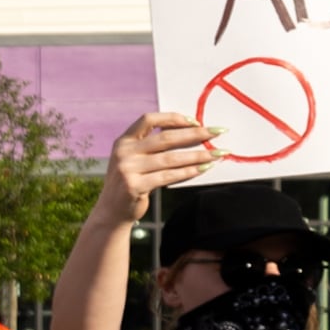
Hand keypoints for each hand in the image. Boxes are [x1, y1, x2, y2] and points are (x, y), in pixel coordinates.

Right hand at [98, 112, 221, 222]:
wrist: (112, 211)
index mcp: (124, 141)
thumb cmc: (130, 182)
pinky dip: (188, 172)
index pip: (149, 120)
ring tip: (217, 153)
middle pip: (165, 138)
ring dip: (198, 155)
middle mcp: (124, 152)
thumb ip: (153, 146)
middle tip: (217, 132)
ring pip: (171, 159)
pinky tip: (203, 169)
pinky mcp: (134, 186)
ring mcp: (127, 169)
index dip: (173, 118)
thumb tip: (192, 133)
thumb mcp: (134, 159)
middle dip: (195, 134)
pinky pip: (168, 176)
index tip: (196, 121)